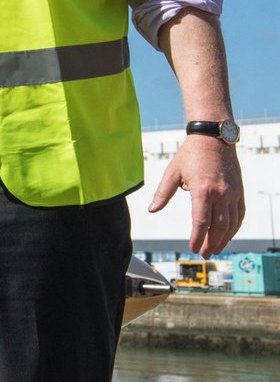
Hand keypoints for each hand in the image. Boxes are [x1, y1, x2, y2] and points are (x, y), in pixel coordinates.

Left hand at [148, 134, 244, 256]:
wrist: (213, 138)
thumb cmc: (190, 154)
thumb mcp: (172, 172)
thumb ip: (162, 193)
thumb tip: (152, 210)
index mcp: (202, 189)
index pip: (201, 221)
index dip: (197, 237)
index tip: (191, 247)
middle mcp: (220, 193)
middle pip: (218, 226)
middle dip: (211, 243)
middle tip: (203, 253)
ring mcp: (233, 193)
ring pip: (231, 223)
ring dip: (223, 239)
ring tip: (214, 248)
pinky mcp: (239, 192)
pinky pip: (239, 214)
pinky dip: (234, 227)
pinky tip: (227, 234)